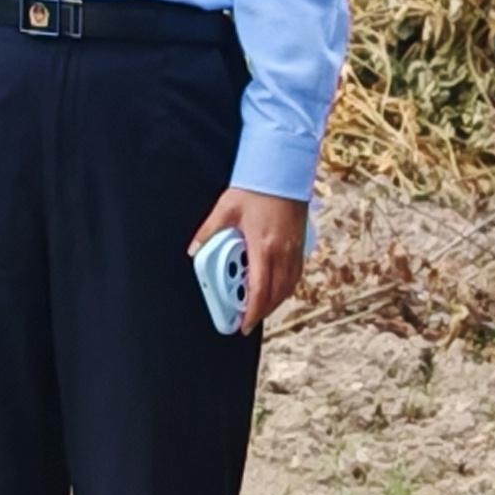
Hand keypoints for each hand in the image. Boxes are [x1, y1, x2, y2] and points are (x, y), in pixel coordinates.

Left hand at [191, 186, 309, 331]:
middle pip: (275, 293)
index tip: (244, 324)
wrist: (283, 170)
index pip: (259, 289)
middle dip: (262, 312)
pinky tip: (277, 288)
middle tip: (249, 320)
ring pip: (288, 286)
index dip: (252, 311)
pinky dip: (286, 287)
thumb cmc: (256, 187)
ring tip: (260, 308)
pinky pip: (295, 274)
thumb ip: (209, 231)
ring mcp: (294, 248)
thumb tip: (194, 249)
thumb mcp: (226, 208)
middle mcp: (282, 251)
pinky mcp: (300, 243)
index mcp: (263, 246)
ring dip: (275, 302)